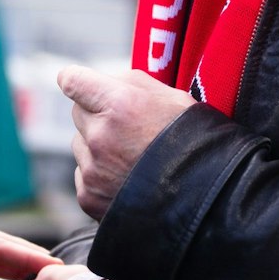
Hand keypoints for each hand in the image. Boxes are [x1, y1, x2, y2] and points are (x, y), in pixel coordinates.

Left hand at [59, 64, 192, 219]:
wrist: (207, 199)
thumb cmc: (194, 142)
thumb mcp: (173, 98)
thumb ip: (131, 83)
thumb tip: (105, 81)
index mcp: (119, 103)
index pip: (72, 80)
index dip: (75, 80)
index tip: (79, 84)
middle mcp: (100, 135)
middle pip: (78, 113)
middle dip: (96, 114)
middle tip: (126, 127)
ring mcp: (93, 169)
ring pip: (80, 145)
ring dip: (97, 146)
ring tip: (133, 158)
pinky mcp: (89, 196)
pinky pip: (83, 175)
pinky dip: (99, 176)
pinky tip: (128, 179)